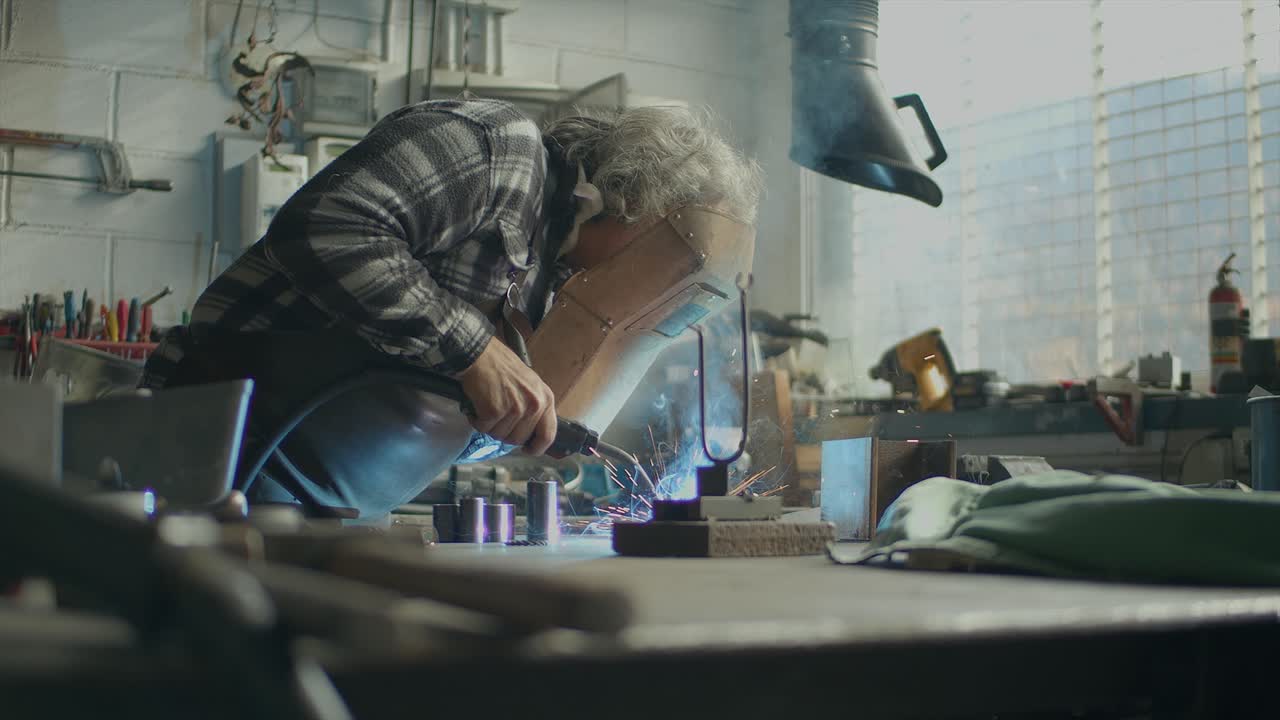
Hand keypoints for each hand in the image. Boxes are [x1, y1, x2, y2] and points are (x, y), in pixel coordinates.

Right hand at [455, 336, 556, 454]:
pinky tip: (477, 407)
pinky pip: (484, 428)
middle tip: (496, 419)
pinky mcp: (495, 410)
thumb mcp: (530, 385)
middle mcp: (533, 405)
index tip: (528, 450)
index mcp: (546, 399)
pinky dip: (477, 421)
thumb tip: (529, 434)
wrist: (481, 355)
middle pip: (519, 439)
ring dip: (490, 426)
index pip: (548, 434)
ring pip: (500, 436)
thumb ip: (534, 408)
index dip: (538, 447)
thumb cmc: (502, 367)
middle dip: (505, 433)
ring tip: (486, 407)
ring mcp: (515, 408)